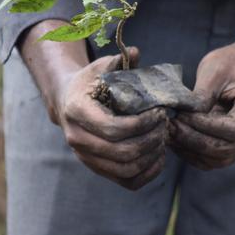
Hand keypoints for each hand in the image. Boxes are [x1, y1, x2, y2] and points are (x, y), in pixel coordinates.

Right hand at [53, 48, 168, 189]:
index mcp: (76, 112)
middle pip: (122, 152)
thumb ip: (118, 61)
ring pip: (126, 170)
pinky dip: (148, 173)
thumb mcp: (100, 67)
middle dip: (151, 139)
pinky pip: (127, 182)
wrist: (68, 102)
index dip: (142, 124)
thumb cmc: (89, 82)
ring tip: (163, 139)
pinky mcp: (97, 169)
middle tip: (166, 125)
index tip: (160, 112)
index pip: (113, 128)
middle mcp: (77, 139)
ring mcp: (86, 158)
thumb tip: (136, 52)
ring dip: (151, 156)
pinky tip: (159, 156)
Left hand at [169, 41, 234, 169]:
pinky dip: (193, 154)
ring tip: (170, 134)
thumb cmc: (230, 63)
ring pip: (220, 159)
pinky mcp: (234, 145)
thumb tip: (185, 116)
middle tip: (170, 126)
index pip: (232, 129)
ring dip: (192, 151)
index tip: (181, 115)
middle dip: (194, 140)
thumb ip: (202, 94)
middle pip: (226, 149)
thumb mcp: (214, 69)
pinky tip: (176, 141)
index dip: (203, 126)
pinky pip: (214, 160)